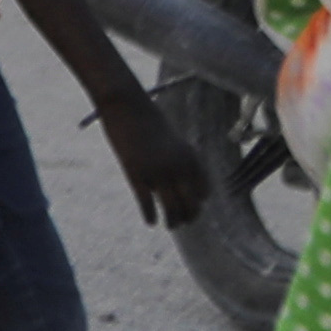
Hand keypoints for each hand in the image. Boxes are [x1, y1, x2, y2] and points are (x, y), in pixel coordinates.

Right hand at [92, 81, 214, 229]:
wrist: (127, 105)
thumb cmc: (147, 120)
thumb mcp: (171, 139)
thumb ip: (178, 158)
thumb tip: (177, 180)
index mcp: (191, 157)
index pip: (203, 191)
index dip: (197, 202)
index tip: (190, 207)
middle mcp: (179, 168)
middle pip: (191, 204)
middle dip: (188, 216)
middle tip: (182, 222)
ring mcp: (157, 172)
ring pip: (172, 208)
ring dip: (173, 221)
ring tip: (170, 225)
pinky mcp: (137, 174)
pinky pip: (147, 203)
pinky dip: (150, 216)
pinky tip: (151, 222)